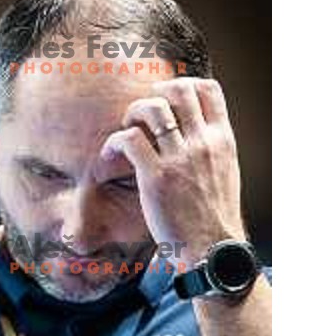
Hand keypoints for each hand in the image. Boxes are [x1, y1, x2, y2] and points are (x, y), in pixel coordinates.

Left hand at [101, 77, 245, 264]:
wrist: (212, 250)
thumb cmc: (214, 218)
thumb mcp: (225, 175)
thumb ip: (210, 150)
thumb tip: (193, 136)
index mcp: (222, 141)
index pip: (208, 90)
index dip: (184, 85)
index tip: (168, 99)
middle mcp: (203, 143)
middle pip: (179, 90)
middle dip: (156, 93)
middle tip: (142, 114)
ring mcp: (180, 158)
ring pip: (153, 108)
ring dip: (133, 113)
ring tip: (127, 130)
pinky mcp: (156, 177)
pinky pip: (129, 140)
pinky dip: (114, 141)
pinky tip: (110, 155)